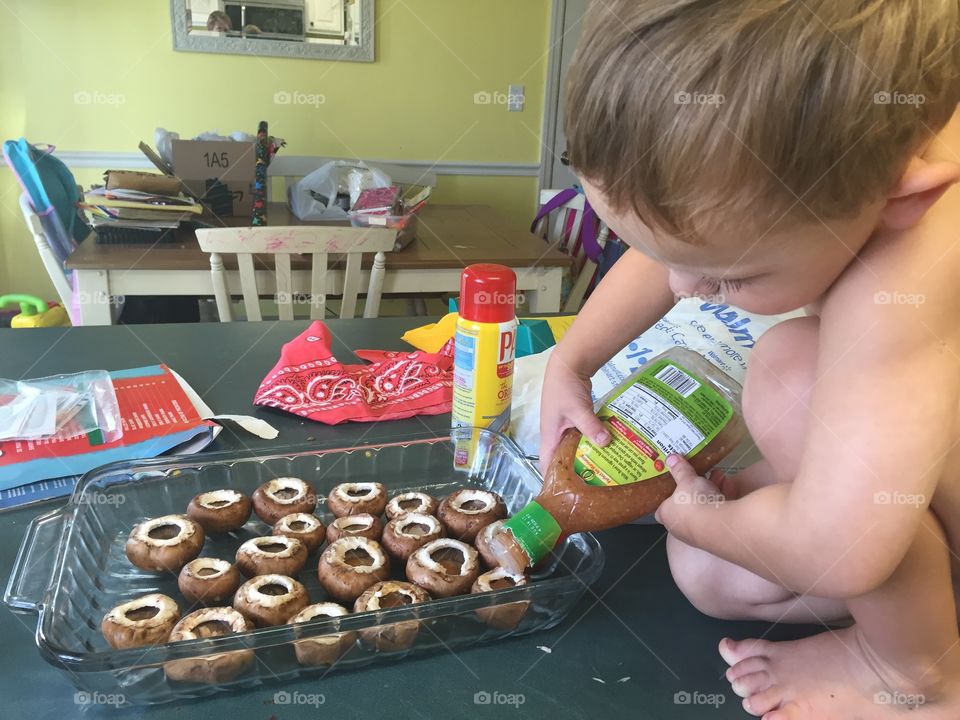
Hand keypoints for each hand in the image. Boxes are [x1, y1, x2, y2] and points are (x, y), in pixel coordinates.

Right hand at [538, 351, 610, 474]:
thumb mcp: (577, 408)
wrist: (568, 363)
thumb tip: (605, 443)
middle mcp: (556, 435)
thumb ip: (590, 426)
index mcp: (549, 436)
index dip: (554, 481)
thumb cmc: (564, 388)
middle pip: (563, 460)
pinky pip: (583, 437)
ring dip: (586, 457)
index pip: (547, 466)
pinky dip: (593, 443)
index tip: (567, 496)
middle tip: (593, 486)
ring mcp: (566, 427)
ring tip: (604, 471)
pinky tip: (607, 448)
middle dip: (575, 472)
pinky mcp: (576, 419)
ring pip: (575, 449)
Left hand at [655, 454, 729, 543]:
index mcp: (666, 515)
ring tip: (718, 475)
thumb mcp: (687, 480)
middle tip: (699, 476)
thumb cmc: (694, 502)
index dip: (666, 497)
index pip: (661, 509)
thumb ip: (680, 470)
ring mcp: (698, 533)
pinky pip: (717, 514)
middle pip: (685, 507)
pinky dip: (723, 500)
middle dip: (694, 491)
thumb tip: (670, 458)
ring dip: (711, 492)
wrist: (718, 526)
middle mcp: (679, 528)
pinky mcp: (715, 536)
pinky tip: (728, 485)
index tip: (674, 485)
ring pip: (703, 510)